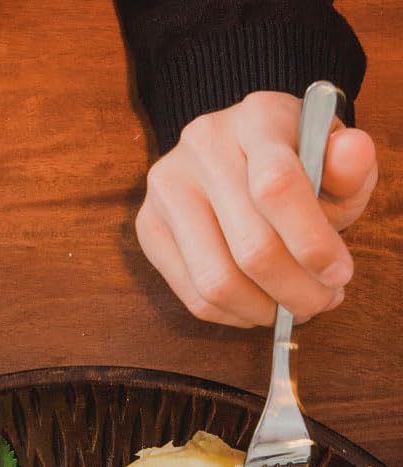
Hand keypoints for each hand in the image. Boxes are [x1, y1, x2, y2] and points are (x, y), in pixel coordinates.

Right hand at [136, 90, 377, 326]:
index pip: (277, 186)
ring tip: (291, 310)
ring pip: (215, 280)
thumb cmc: (295, 160)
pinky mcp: (148, 226)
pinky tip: (258, 308)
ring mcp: (167, 188)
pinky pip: (191, 294)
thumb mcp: (333, 156)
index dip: (310, 242)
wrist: (239, 153)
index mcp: (256, 117)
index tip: (339, 276)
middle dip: (293, 288)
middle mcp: (202, 147)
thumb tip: (352, 155)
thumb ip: (350, 164)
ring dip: (261, 309)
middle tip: (321, 303)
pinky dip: (232, 314)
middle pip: (248, 245)